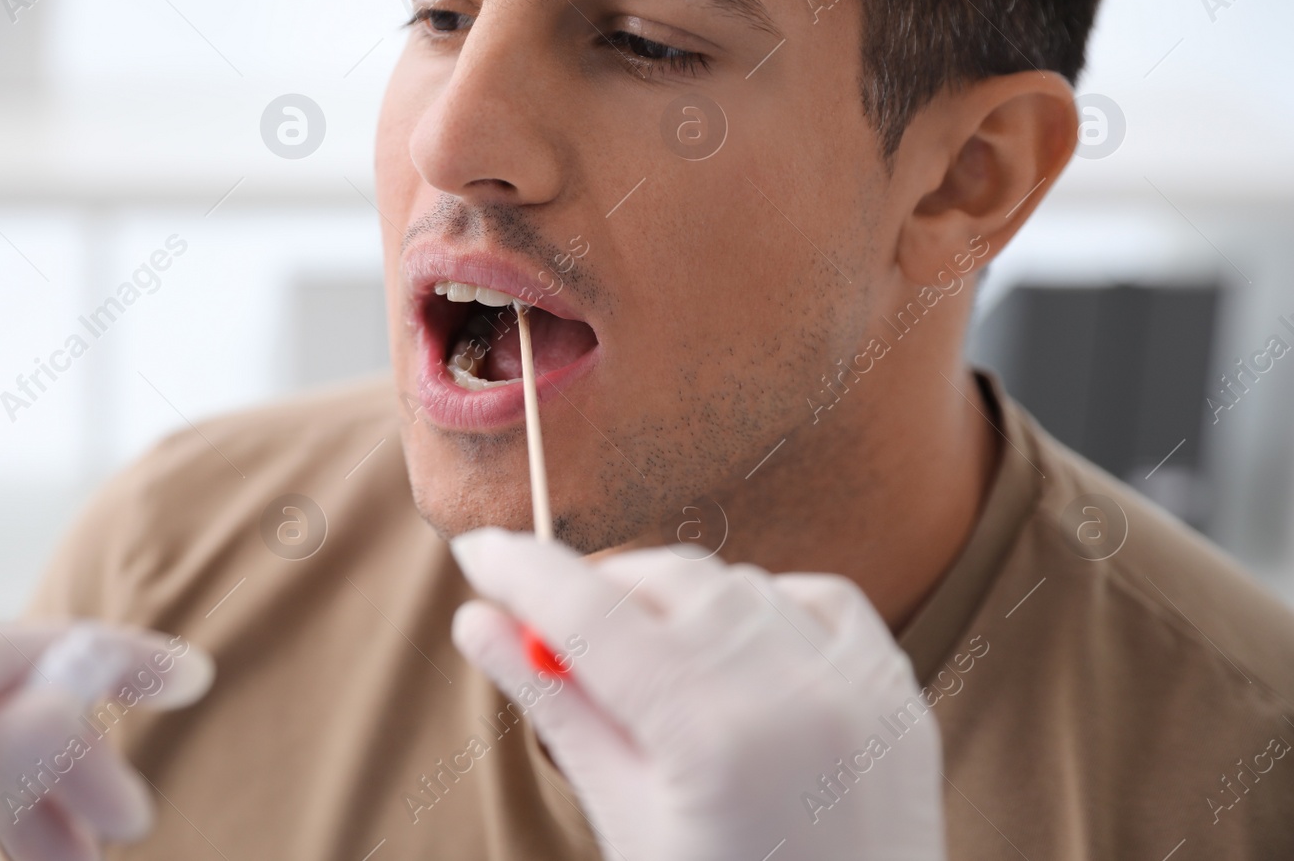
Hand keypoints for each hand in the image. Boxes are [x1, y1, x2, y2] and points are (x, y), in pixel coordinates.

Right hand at [450, 528, 945, 860]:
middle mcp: (790, 693)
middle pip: (660, 581)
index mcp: (710, 738)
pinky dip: (762, 607)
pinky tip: (732, 650)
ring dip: (673, 602)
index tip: (476, 551)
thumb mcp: (624, 818)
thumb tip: (476, 622)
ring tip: (644, 661)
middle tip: (551, 628)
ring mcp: (854, 687)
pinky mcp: (894, 690)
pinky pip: (815, 597)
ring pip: (734, 582)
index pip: (589, 613)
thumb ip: (556, 708)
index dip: (522, 571)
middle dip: (595, 591)